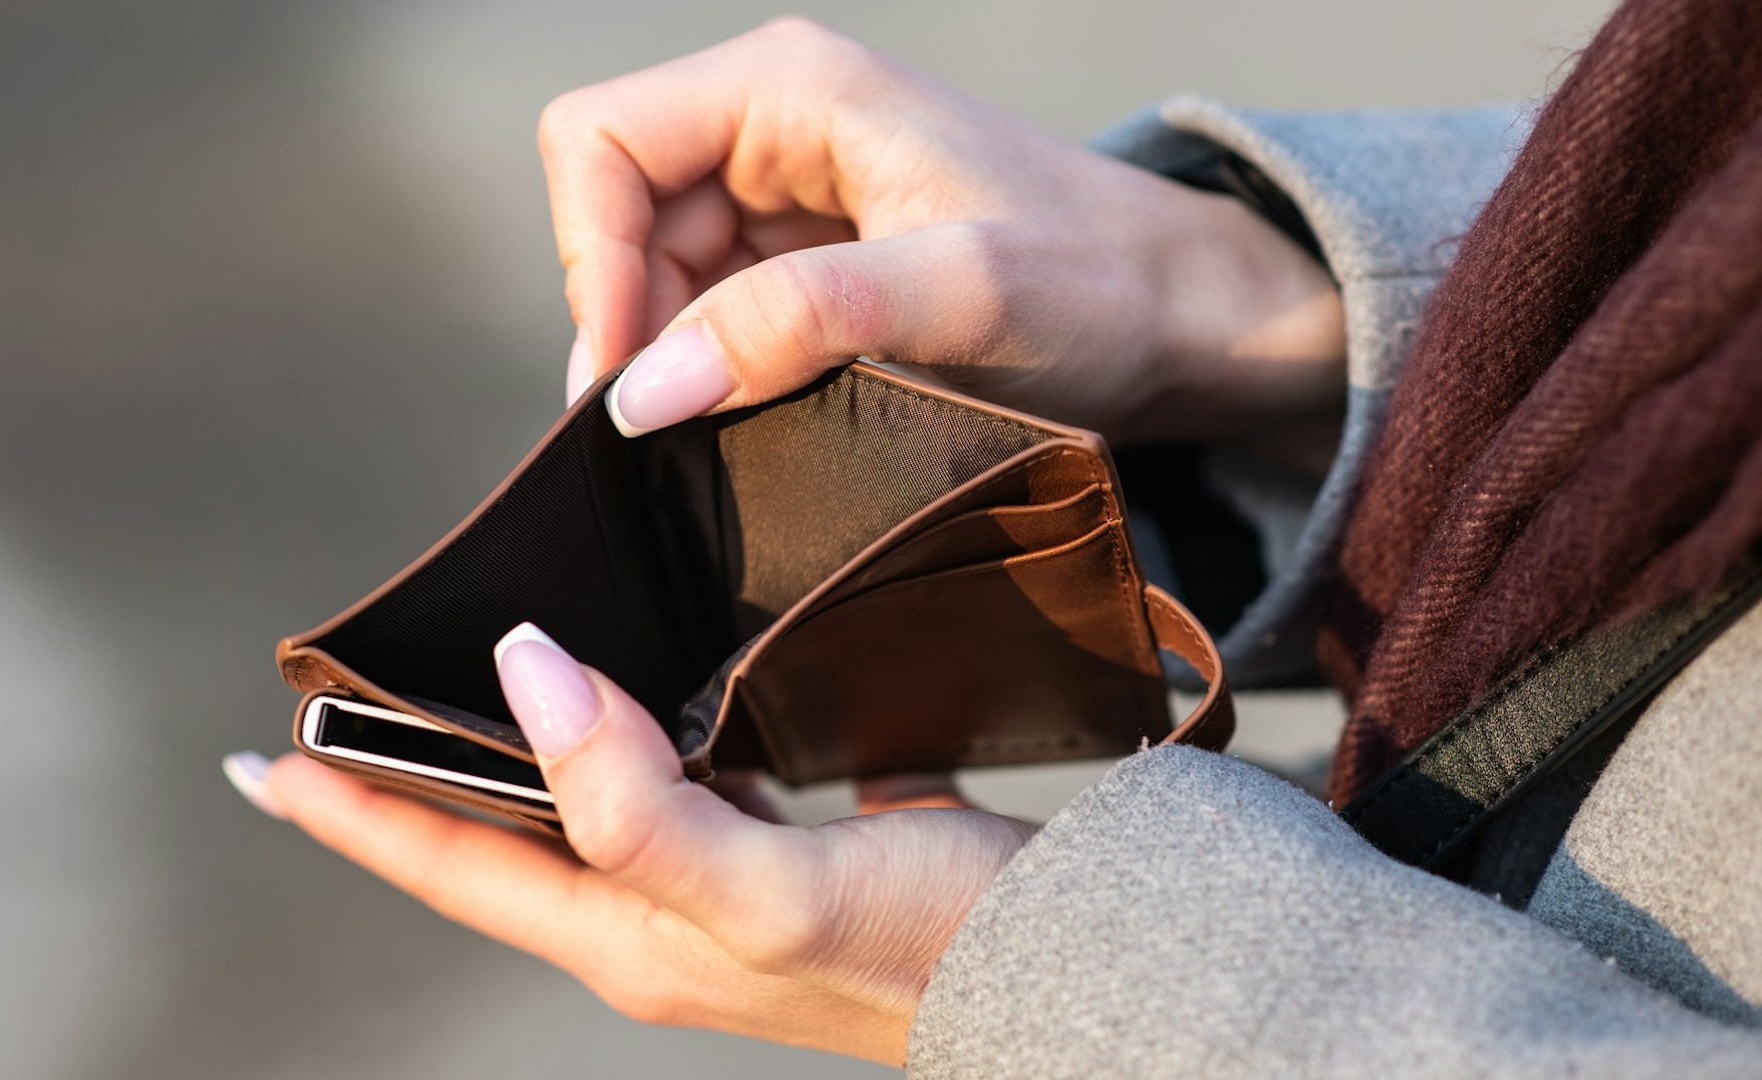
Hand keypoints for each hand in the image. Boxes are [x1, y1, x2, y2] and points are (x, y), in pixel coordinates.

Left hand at [234, 624, 1035, 1064]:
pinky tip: (637, 686)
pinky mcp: (783, 853)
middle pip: (496, 842)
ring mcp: (718, 890)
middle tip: (341, 703)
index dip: (348, 812)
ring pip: (576, 809)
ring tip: (458, 689)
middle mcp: (655, 919)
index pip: (448, 868)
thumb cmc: (925, 947)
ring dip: (508, 755)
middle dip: (408, 779)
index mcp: (625, 936)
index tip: (258, 753)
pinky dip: (622, 734)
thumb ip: (632, 802)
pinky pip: (668, 784)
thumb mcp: (766, 890)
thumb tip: (524, 674)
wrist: (1071, 974)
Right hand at [541, 18, 1343, 443]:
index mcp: (790, 86)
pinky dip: (713, 374)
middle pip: (615, 216)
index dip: (592, 260)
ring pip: (654, 278)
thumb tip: (645, 389)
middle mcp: (772, 126)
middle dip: (628, 325)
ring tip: (731, 431)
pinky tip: (757, 422)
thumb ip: (797, 324)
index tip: (632, 377)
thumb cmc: (1102, 283)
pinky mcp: (809, 265)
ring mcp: (787, 197)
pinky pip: (710, 315)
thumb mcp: (958, 296)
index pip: (598, 142)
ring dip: (672, 360)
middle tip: (673, 432)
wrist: (1188, 323)